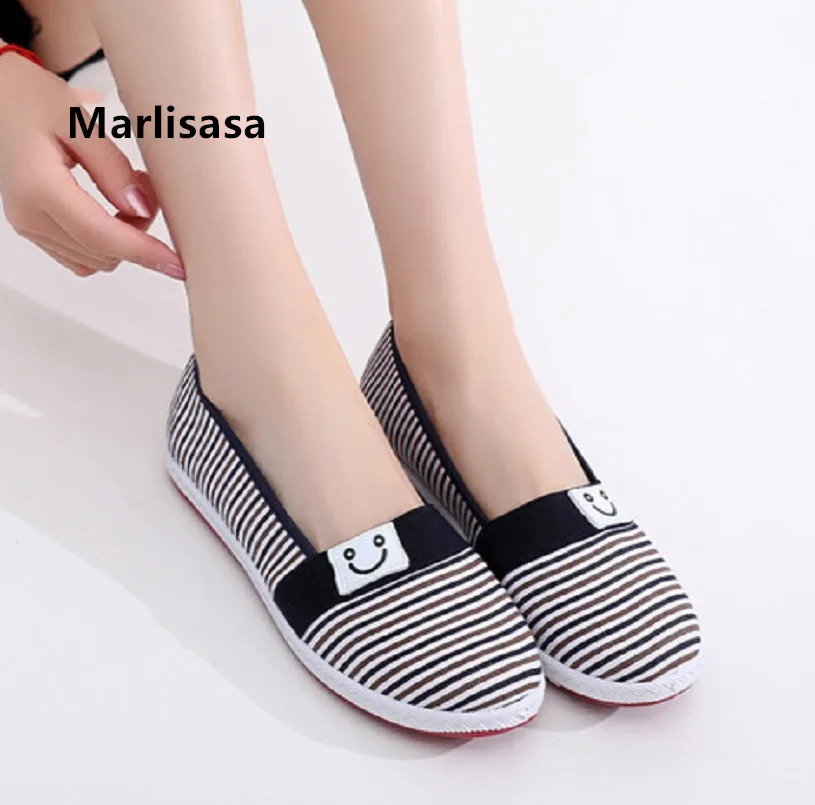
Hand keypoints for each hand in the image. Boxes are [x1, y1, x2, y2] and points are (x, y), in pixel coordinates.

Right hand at [0, 51, 183, 278]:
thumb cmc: (30, 100)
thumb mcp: (78, 122)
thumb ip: (112, 169)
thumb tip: (142, 209)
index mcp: (39, 187)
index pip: (102, 237)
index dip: (144, 253)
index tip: (176, 264)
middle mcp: (29, 215)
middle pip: (103, 253)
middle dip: (137, 234)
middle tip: (145, 187)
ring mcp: (29, 226)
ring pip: (95, 260)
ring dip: (122, 238)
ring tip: (126, 191)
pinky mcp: (33, 229)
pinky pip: (81, 256)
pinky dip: (105, 242)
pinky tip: (111, 208)